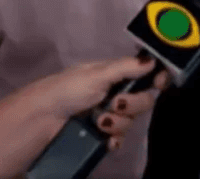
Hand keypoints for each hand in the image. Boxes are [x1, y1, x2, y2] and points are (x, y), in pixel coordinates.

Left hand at [28, 56, 169, 149]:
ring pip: (131, 122)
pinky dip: (113, 140)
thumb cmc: (66, 90)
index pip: (142, 74)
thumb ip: (126, 68)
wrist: (40, 122)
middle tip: (116, 103)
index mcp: (112, 75)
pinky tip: (104, 140)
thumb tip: (152, 59)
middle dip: (133, 103)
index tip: (160, 82)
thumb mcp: (96, 74)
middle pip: (142, 100)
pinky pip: (119, 140)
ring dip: (118, 123)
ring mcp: (106, 117)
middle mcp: (112, 94)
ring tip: (99, 122)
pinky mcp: (99, 137)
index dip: (154, 78)